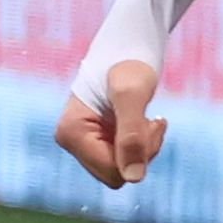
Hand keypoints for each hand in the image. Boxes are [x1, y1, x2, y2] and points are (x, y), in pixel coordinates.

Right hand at [55, 59, 163, 187]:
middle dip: (140, 153)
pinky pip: (122, 160)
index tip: (150, 122)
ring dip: (142, 148)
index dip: (138, 154)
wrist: (129, 45)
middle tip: (151, 120)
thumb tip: (133, 177)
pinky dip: (139, 145)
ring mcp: (82, 143)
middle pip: (116, 175)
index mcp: (70, 133)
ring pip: (121, 170)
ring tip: (148, 119)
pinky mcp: (95, 141)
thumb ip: (132, 135)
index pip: (113, 172)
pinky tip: (144, 122)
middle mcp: (70, 141)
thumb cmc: (129, 62)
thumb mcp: (133, 95)